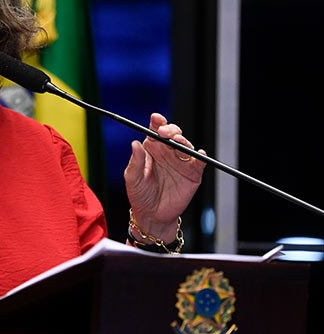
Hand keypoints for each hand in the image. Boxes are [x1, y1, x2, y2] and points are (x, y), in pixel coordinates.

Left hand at [123, 113, 205, 241]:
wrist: (152, 215)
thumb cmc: (140, 194)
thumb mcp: (132, 177)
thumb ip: (135, 161)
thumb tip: (134, 143)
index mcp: (152, 148)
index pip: (156, 130)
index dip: (157, 122)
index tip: (156, 118)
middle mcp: (168, 152)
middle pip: (173, 134)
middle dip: (170, 129)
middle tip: (165, 133)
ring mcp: (181, 162)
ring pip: (186, 145)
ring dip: (183, 141)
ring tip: (177, 142)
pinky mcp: (192, 174)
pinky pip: (198, 162)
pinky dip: (200, 157)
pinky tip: (198, 154)